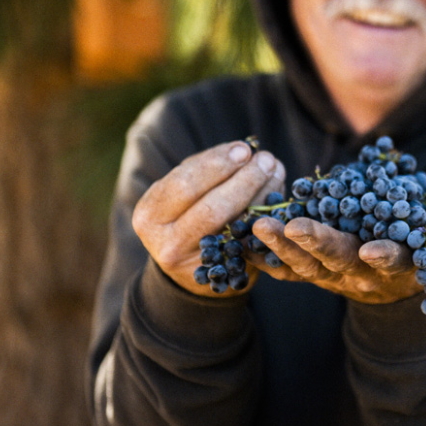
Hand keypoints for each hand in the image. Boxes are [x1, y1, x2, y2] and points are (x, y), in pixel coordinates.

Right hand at [132, 140, 285, 296]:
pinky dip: (266, 216)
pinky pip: (250, 242)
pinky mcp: (223, 275)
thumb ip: (206, 168)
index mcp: (150, 214)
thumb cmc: (184, 213)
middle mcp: (167, 243)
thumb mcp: (181, 190)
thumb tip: (244, 150)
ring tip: (274, 170)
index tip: (244, 149)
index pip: (184, 185)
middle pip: (212, 209)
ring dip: (261, 194)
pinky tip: (276, 196)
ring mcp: (195, 263)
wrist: (185, 266)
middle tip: (266, 160)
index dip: (218, 164)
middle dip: (245, 180)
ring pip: (235, 227)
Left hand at [248, 187, 425, 303]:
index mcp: (400, 260)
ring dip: (281, 246)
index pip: (394, 258)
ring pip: (305, 263)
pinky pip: (285, 268)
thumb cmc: (425, 242)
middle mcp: (364, 271)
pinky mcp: (311, 273)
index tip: (373, 248)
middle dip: (317, 244)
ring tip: (258, 223)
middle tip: (293, 226)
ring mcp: (334, 275)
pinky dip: (264, 258)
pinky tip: (243, 241)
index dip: (385, 254)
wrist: (393, 275)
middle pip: (339, 260)